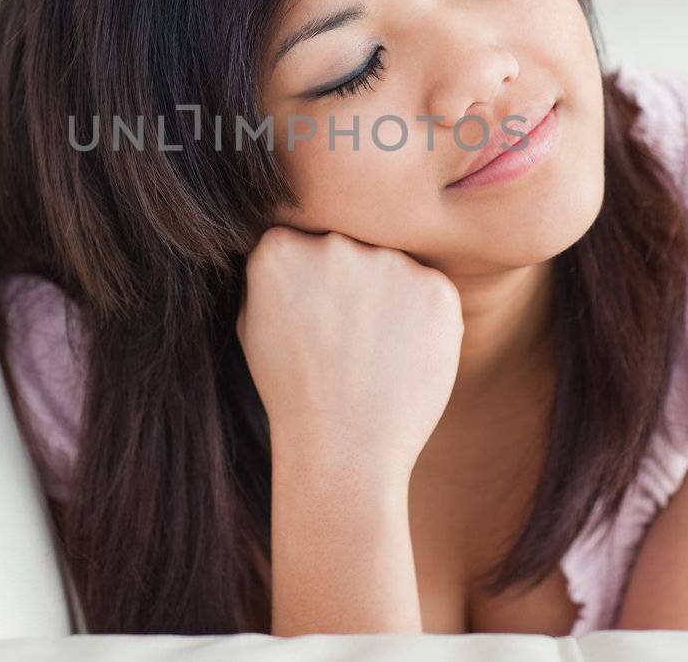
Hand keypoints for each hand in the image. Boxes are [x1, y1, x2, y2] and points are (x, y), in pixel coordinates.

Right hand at [236, 225, 463, 487]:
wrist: (343, 449)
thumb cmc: (292, 393)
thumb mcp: (252, 324)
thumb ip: (270, 273)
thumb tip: (291, 242)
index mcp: (279, 247)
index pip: (302, 236)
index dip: (312, 277)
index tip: (316, 311)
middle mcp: (334, 243)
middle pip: (351, 245)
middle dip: (351, 282)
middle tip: (348, 336)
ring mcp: (388, 262)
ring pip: (393, 265)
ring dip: (389, 298)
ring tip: (374, 354)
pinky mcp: (436, 288)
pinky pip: (431, 291)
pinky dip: (423, 320)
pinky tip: (402, 357)